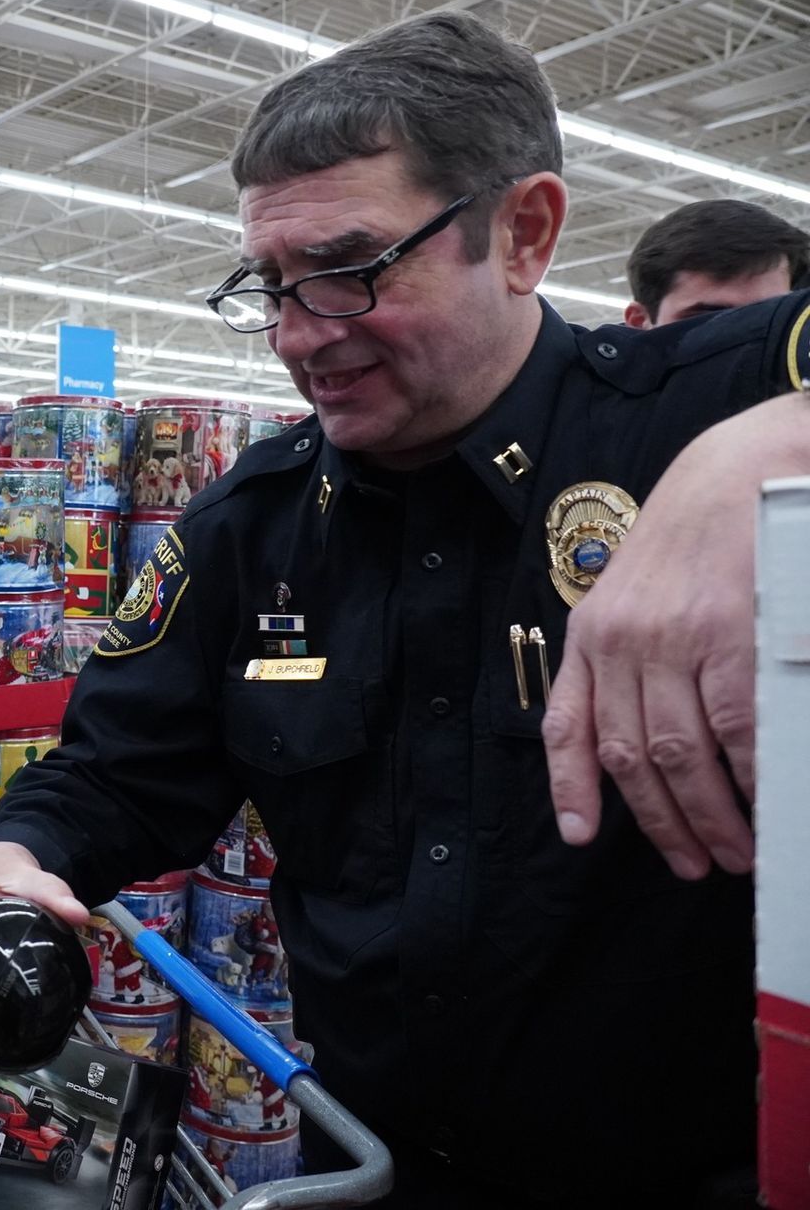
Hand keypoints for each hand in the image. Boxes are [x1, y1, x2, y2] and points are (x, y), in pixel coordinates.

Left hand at [545, 394, 809, 878]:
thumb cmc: (692, 539)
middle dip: (664, 822)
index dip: (572, 787)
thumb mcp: (629, 594)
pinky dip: (749, 779)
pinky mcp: (736, 638)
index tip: (581, 836)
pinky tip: (763, 802)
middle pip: (634, 756)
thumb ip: (618, 659)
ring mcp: (679, 641)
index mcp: (593, 634)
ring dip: (710, 815)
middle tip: (696, 862)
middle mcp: (625, 641)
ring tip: (736, 850)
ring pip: (682, 755)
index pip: (570, 725)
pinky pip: (736, 730)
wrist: (743, 472)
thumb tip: (627, 737)